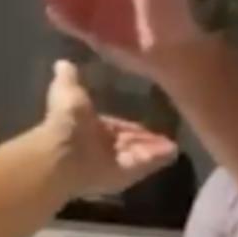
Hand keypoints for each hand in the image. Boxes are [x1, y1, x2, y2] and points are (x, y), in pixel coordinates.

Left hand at [44, 60, 176, 196]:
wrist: (64, 152)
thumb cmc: (66, 121)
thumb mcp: (68, 92)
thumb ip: (69, 79)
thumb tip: (62, 62)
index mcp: (91, 128)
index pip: (117, 127)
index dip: (131, 126)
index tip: (148, 122)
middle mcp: (104, 147)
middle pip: (131, 142)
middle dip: (147, 139)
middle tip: (169, 135)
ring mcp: (115, 162)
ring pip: (140, 154)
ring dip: (156, 149)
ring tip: (175, 145)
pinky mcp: (126, 174)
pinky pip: (146, 164)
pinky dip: (159, 159)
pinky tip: (174, 152)